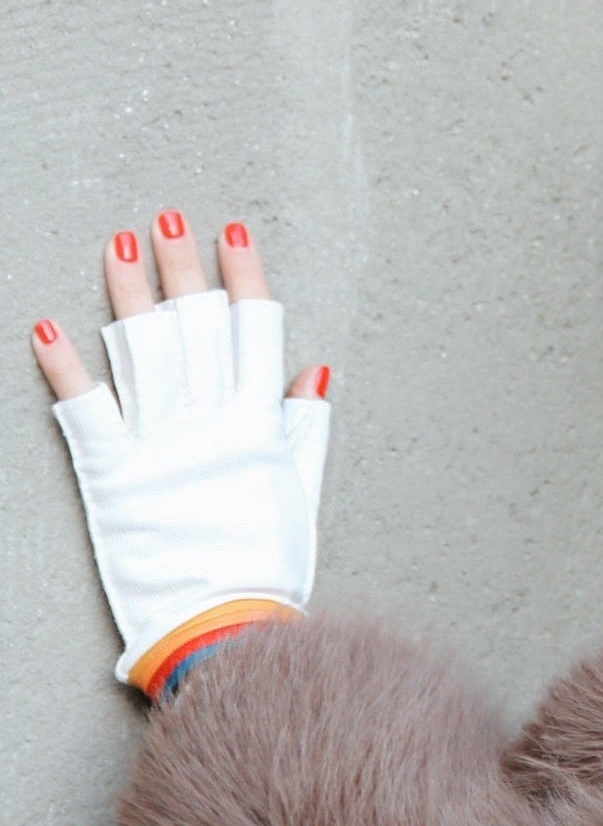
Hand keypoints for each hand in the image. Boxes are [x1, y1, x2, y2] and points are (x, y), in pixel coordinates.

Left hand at [32, 213, 328, 693]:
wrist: (223, 625)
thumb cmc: (267, 564)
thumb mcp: (298, 490)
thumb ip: (305, 428)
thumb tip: (314, 373)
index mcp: (258, 421)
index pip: (255, 329)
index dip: (244, 276)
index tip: (234, 234)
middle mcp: (210, 421)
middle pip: (197, 325)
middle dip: (184, 266)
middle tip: (171, 217)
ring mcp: (159, 446)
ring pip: (145, 352)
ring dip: (130, 295)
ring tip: (121, 246)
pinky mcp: (112, 479)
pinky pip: (86, 412)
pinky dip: (66, 368)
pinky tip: (48, 326)